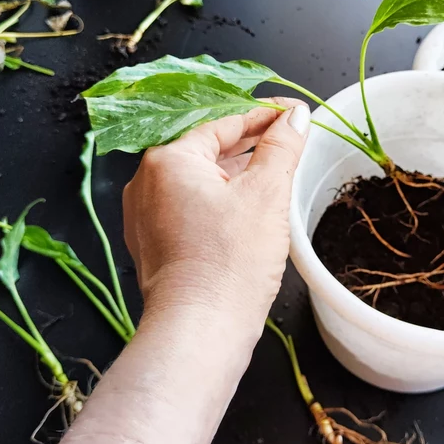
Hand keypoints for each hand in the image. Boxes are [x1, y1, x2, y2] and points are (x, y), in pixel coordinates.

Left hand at [123, 98, 309, 318]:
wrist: (201, 329)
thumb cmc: (230, 263)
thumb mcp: (266, 193)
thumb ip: (281, 147)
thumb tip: (295, 117)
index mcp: (167, 160)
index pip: (223, 123)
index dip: (265, 115)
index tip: (294, 113)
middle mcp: (148, 183)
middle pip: (209, 149)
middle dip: (252, 145)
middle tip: (291, 140)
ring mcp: (148, 216)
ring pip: (201, 180)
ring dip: (238, 174)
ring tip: (276, 172)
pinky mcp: (157, 245)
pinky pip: (192, 208)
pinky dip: (222, 201)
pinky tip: (250, 208)